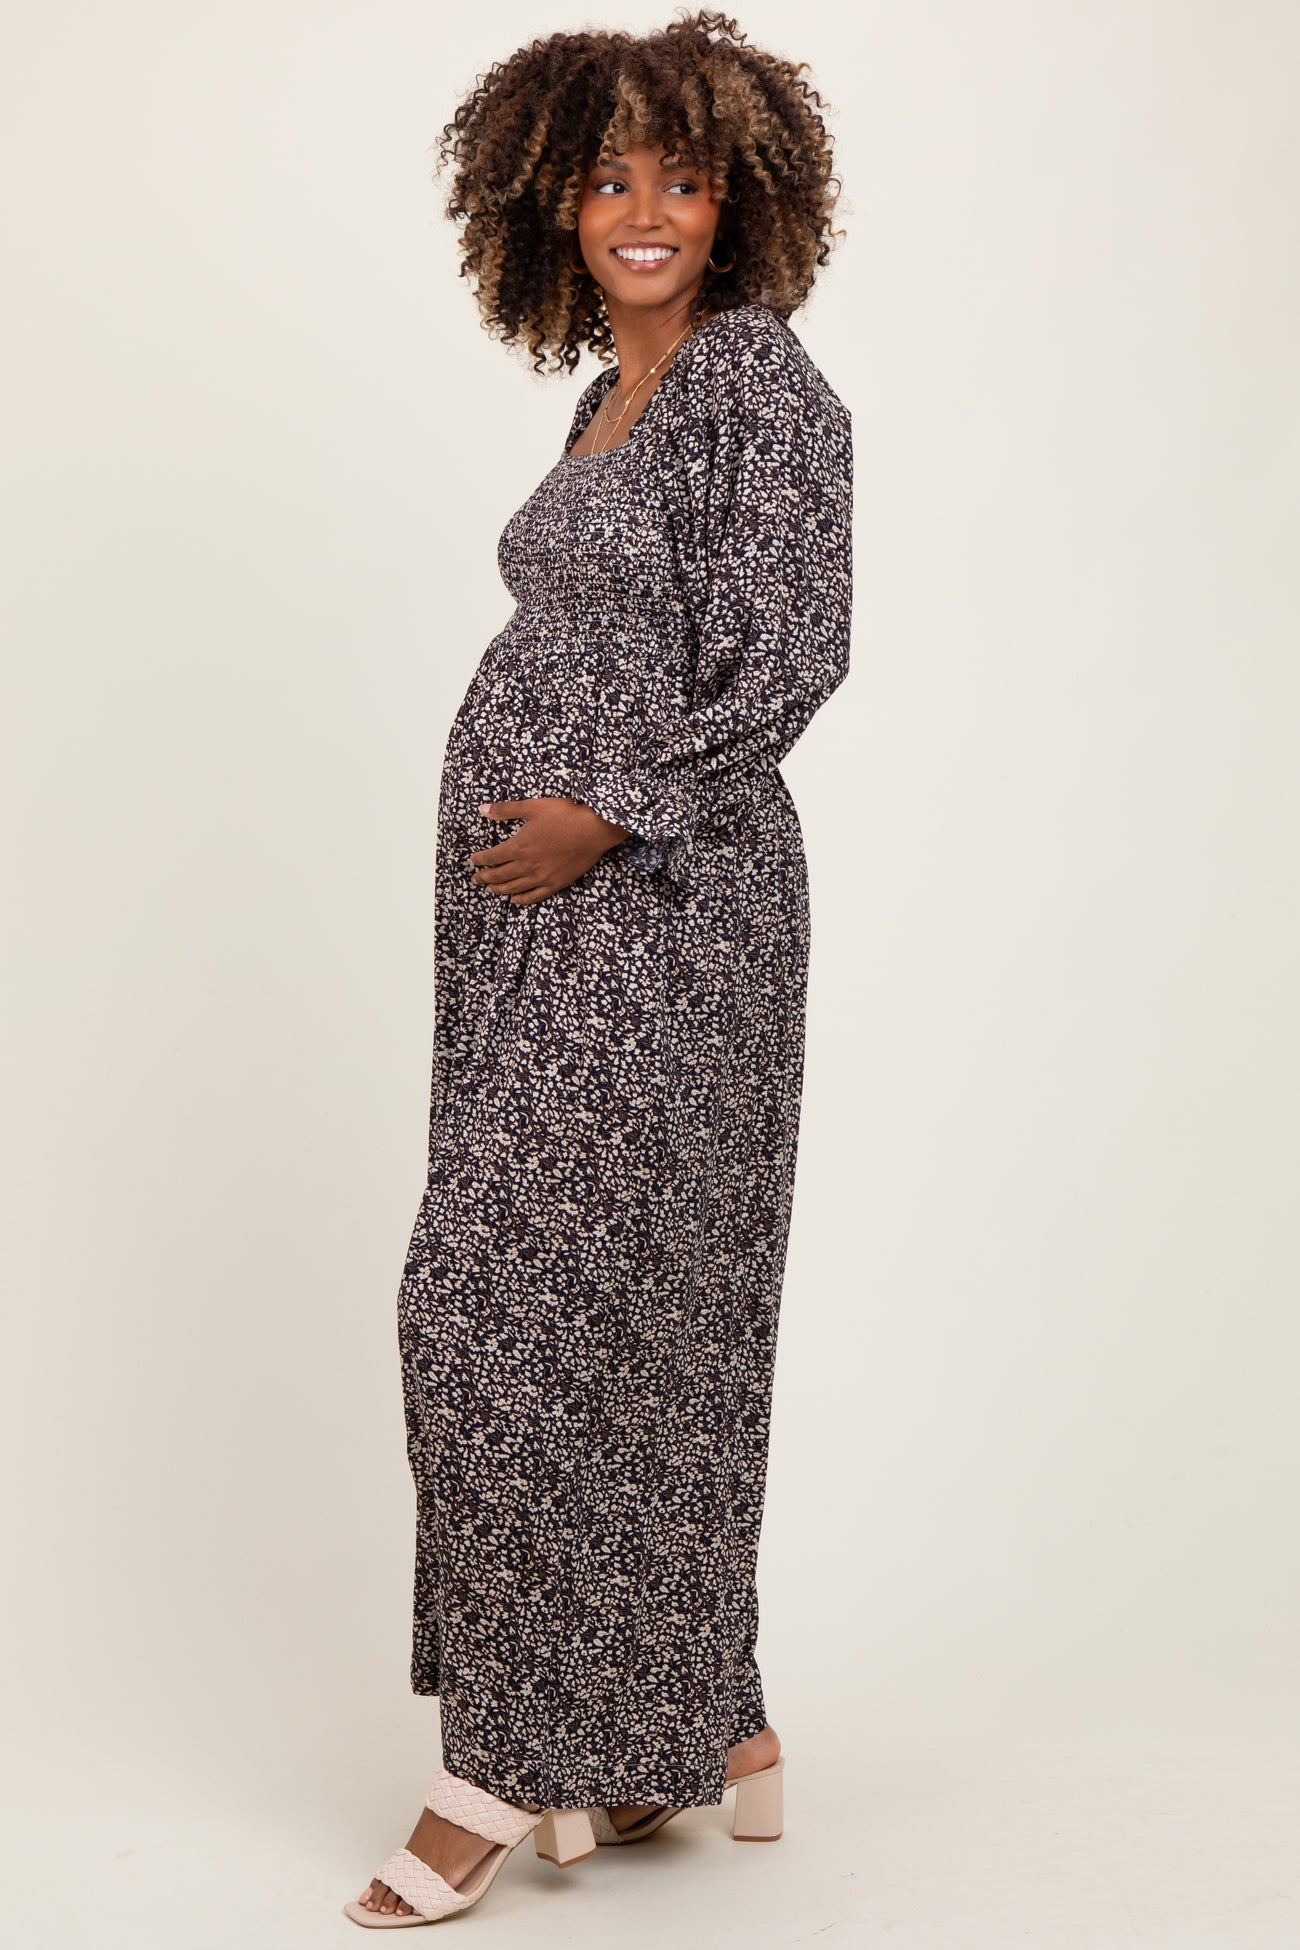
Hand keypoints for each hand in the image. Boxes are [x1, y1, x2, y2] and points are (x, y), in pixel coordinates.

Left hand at [468, 797, 629, 904]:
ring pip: (513, 888)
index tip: (473, 861)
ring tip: (490, 889)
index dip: (479, 860)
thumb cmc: (564, 815)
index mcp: (518, 847)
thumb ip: (506, 810)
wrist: (594, 829)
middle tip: (475, 879)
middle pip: (499, 875)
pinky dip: (521, 899)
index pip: (491, 857)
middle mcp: (526, 865)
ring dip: (499, 889)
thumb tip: (482, 809)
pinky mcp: (556, 884)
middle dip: (484, 877)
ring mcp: (541, 877)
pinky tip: (514, 899)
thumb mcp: (533, 807)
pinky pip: (534, 896)